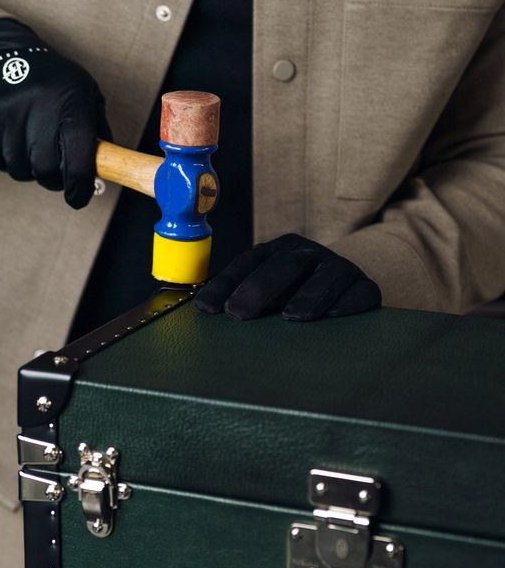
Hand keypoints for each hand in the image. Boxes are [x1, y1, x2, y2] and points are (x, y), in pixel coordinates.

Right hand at [0, 19, 110, 207]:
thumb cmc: (50, 78)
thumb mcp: (82, 91)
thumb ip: (97, 129)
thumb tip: (104, 167)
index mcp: (70, 105)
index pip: (78, 162)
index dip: (79, 188)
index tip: (78, 198)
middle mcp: (38, 111)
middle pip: (46, 172)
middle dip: (53, 178)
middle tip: (54, 168)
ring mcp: (6, 118)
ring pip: (20, 170)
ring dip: (27, 166)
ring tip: (29, 141)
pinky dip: (5, 156)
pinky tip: (9, 133)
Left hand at [195, 233, 380, 319]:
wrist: (348, 288)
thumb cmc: (296, 295)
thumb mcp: (268, 291)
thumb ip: (241, 296)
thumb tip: (203, 308)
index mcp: (279, 251)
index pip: (249, 263)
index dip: (227, 283)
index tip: (207, 307)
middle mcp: (308, 255)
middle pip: (283, 265)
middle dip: (258, 288)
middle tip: (239, 313)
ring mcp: (339, 269)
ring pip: (325, 276)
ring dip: (308, 295)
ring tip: (292, 316)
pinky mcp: (365, 288)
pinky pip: (360, 292)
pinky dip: (347, 303)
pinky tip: (333, 315)